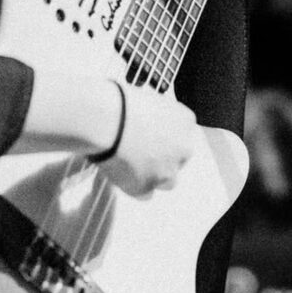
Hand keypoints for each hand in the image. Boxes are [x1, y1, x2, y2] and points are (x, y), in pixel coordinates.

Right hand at [98, 81, 202, 196]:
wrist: (106, 120)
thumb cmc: (120, 102)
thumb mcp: (147, 98)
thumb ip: (154, 114)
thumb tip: (144, 119)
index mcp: (185, 121)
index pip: (182, 134)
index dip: (164, 135)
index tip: (149, 134)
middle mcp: (183, 148)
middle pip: (179, 158)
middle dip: (163, 157)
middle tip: (139, 151)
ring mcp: (166, 170)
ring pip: (167, 181)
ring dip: (153, 176)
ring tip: (129, 166)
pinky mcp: (146, 187)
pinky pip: (144, 193)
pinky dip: (134, 186)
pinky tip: (120, 174)